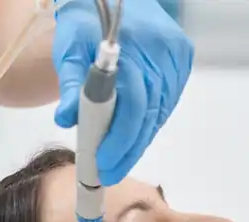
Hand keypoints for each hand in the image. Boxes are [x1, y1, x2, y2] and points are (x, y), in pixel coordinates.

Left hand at [51, 0, 193, 184]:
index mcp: (131, 50)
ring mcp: (174, 57)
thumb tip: (66, 119)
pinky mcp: (182, 59)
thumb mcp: (69, 49)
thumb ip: (70, 84)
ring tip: (119, 158)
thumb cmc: (86, 23)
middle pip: (147, 116)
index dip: (118, 140)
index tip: (103, 165)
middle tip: (109, 172)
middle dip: (127, 150)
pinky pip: (167, 102)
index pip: (131, 107)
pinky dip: (150, 122)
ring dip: (139, 139)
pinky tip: (135, 135)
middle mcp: (159, 53)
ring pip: (159, 113)